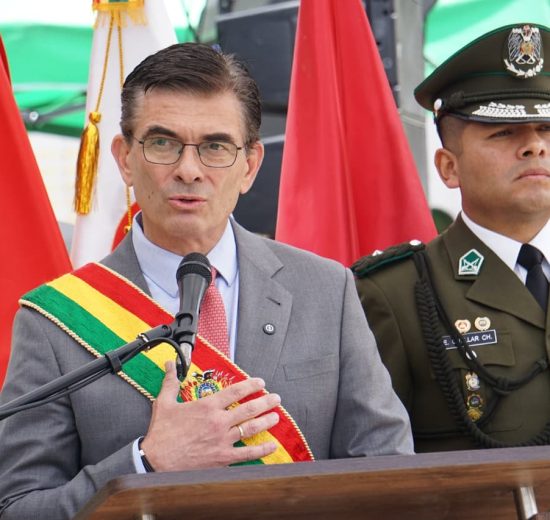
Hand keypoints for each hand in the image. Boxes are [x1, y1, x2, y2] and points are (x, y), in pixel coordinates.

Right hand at [141, 361, 280, 470]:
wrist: (156, 462)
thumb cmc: (161, 434)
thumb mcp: (164, 403)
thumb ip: (171, 382)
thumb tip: (169, 364)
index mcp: (207, 406)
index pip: (235, 391)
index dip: (251, 385)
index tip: (260, 383)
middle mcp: (218, 421)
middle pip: (249, 408)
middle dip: (265, 402)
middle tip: (276, 398)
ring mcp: (223, 440)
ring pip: (251, 428)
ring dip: (266, 421)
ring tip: (276, 416)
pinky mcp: (223, 458)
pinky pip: (247, 453)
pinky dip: (261, 449)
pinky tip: (272, 446)